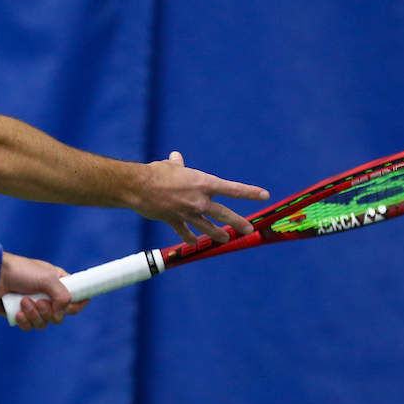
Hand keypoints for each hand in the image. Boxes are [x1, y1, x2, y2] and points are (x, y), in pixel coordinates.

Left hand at [0, 252, 88, 330]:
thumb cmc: (21, 271)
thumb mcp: (47, 278)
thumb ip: (63, 294)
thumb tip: (63, 311)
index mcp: (58, 284)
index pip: (77, 298)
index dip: (76, 306)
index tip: (68, 306)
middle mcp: (48, 296)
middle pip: (60, 316)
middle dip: (49, 312)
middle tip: (39, 302)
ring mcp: (34, 306)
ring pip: (44, 323)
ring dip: (35, 315)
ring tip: (23, 302)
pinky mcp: (21, 315)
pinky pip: (30, 327)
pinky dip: (25, 321)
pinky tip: (18, 312)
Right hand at [132, 152, 269, 245]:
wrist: (139, 187)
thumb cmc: (156, 172)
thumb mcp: (170, 166)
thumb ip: (177, 164)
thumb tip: (176, 158)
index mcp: (203, 183)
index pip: (232, 189)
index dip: (250, 192)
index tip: (264, 195)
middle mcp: (200, 200)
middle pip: (224, 214)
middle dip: (238, 223)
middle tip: (248, 229)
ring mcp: (188, 213)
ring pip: (208, 227)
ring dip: (218, 234)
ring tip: (225, 239)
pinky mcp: (175, 221)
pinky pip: (185, 232)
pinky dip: (190, 238)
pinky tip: (194, 244)